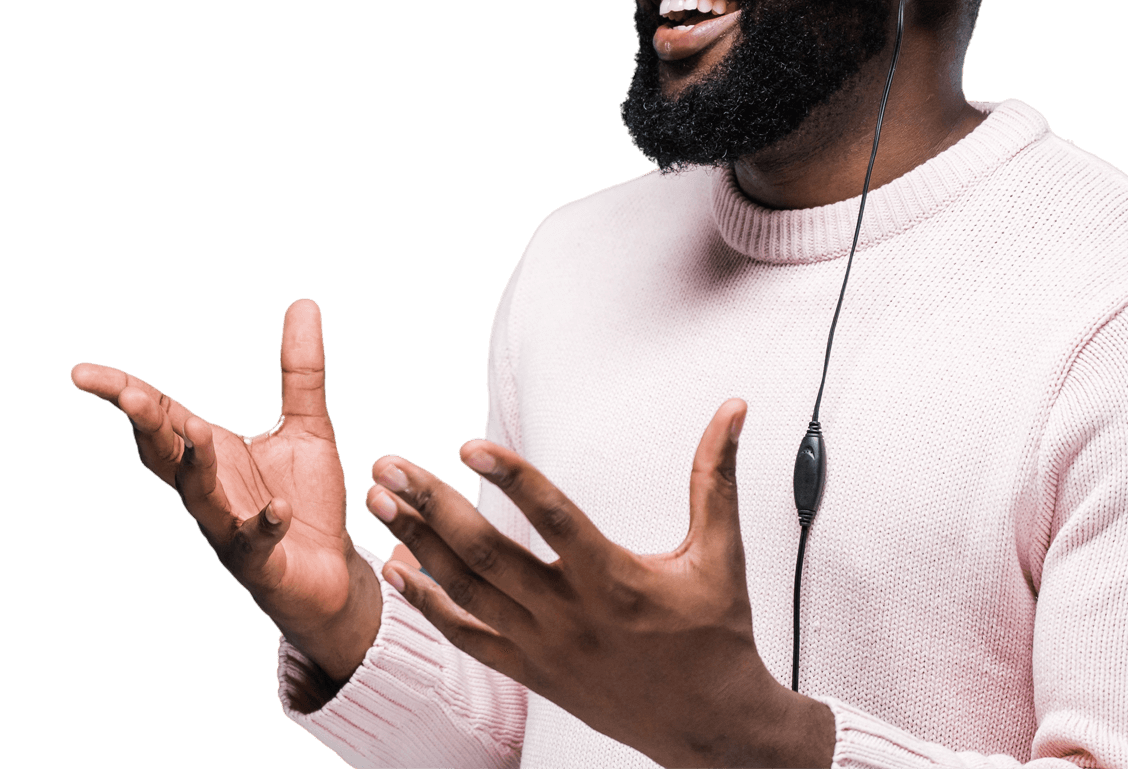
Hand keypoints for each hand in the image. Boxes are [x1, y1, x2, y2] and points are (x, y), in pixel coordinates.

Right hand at [71, 298, 396, 683]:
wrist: (330, 570)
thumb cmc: (306, 498)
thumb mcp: (308, 423)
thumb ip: (301, 369)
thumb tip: (303, 302)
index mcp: (212, 454)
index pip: (162, 418)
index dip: (126, 394)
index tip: (82, 373)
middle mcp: (211, 491)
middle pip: (166, 456)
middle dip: (148, 426)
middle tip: (130, 394)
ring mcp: (230, 529)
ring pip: (200, 501)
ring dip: (197, 469)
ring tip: (200, 435)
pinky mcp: (262, 562)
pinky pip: (255, 545)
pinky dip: (263, 526)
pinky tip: (278, 510)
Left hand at [364, 399, 834, 768]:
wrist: (710, 730)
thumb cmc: (716, 636)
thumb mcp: (720, 551)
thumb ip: (716, 475)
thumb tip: (733, 410)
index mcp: (615, 580)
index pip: (554, 518)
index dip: (512, 477)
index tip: (470, 444)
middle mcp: (570, 615)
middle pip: (487, 553)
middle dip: (432, 504)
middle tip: (390, 464)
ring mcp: (544, 648)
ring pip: (467, 591)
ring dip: (418, 543)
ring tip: (381, 501)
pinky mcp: (531, 672)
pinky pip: (468, 637)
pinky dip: (429, 605)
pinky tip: (398, 571)